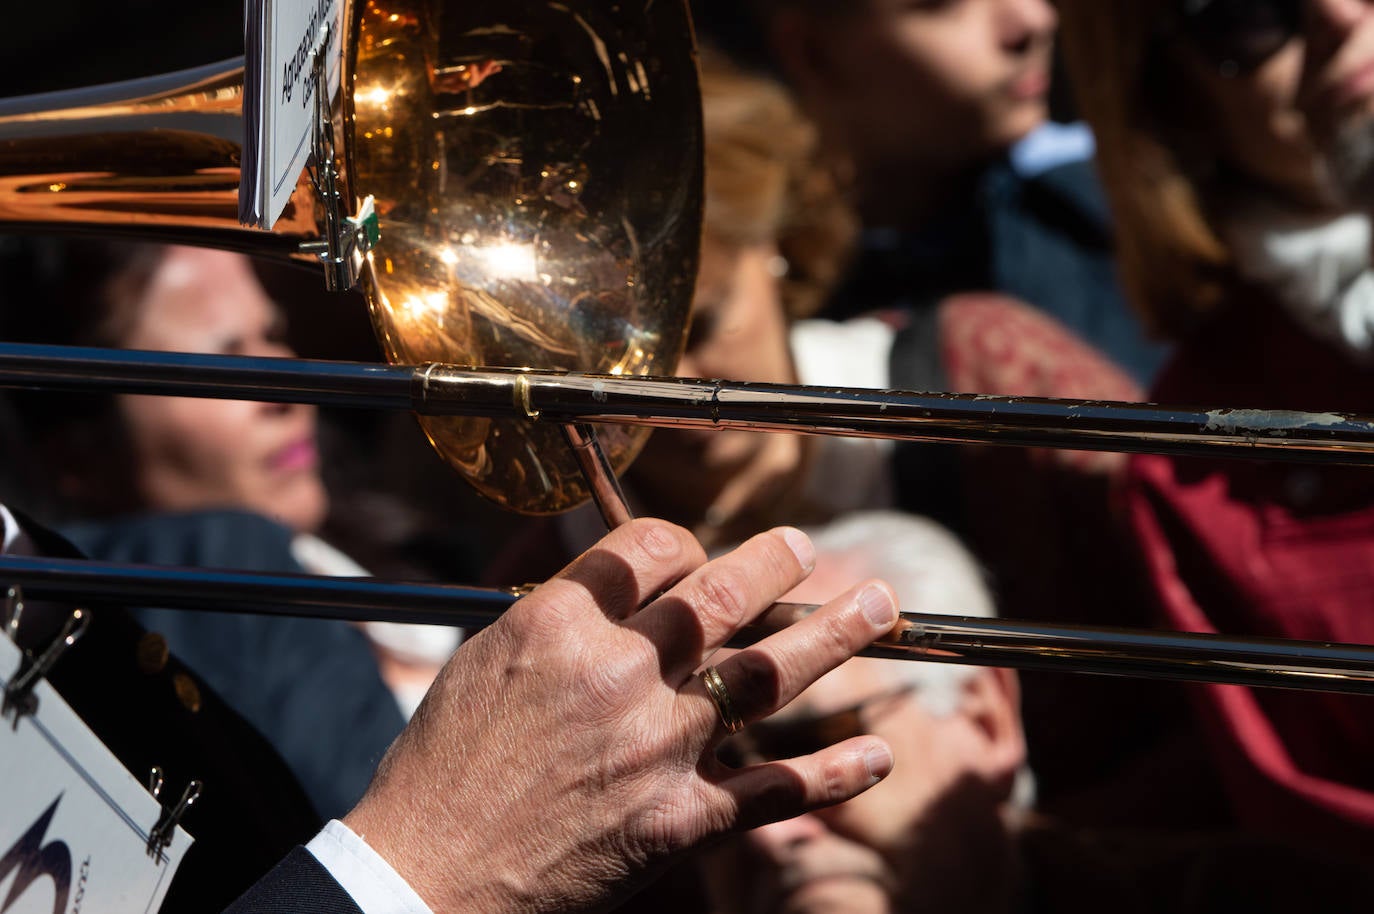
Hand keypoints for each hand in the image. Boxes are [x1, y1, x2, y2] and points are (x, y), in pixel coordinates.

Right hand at [343, 518, 897, 913]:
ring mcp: (658, 746)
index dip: (686, 541)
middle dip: (777, 561)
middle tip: (807, 546)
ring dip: (834, 634)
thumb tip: (617, 584)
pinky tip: (878, 754)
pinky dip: (834, 773)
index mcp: (561, 624)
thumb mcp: (484, 662)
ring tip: (879, 603)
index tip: (698, 551)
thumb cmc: (443, 770)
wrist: (427, 877)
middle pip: (722, 594)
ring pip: (768, 673)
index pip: (652, 548)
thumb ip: (560, 617)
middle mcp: (619, 673)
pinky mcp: (679, 821)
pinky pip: (774, 789)